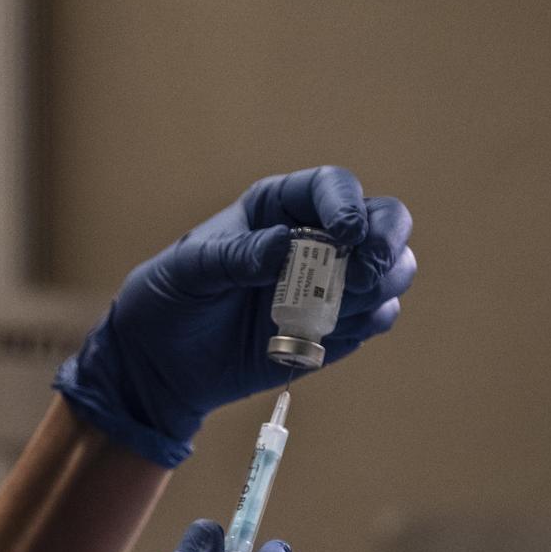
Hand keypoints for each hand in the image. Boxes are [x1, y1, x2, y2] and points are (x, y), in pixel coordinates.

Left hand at [55, 166, 415, 465]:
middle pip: (382, 222)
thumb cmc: (169, 300)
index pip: (332, 187)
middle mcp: (316, 239)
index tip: (346, 232)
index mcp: (279, 207)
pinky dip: (368, 323)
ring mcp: (330, 284)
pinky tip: (331, 331)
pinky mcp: (334, 329)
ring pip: (390, 272)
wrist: (161, 364)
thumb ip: (236, 255)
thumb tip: (285, 244)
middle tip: (367, 270)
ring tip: (339, 305)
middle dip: (386, 242)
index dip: (348, 204)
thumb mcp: (189, 269)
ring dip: (380, 286)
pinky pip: (374, 318)